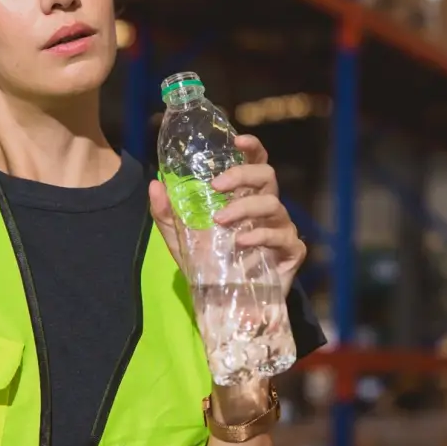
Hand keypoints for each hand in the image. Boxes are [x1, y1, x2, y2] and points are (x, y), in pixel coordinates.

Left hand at [148, 135, 306, 297]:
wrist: (227, 306)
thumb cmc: (209, 265)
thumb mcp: (180, 239)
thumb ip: (167, 213)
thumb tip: (155, 184)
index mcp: (245, 197)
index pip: (255, 162)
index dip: (252, 146)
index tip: (237, 139)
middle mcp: (266, 208)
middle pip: (267, 175)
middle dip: (242, 174)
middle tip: (217, 185)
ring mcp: (282, 228)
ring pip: (273, 204)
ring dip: (245, 208)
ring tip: (220, 220)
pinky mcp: (291, 252)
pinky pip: (282, 236)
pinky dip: (260, 237)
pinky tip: (240, 243)